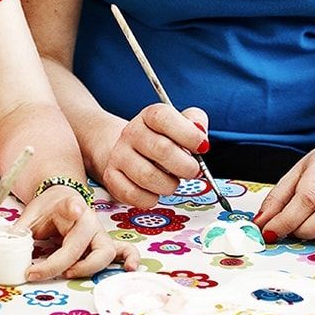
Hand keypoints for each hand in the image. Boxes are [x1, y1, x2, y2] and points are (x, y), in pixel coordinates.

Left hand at [17, 186, 138, 280]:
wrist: (62, 197)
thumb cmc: (48, 208)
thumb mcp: (30, 214)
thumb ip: (21, 230)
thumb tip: (9, 244)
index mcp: (70, 205)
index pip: (71, 208)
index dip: (73, 210)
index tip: (75, 209)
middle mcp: (89, 219)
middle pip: (84, 244)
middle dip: (63, 261)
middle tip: (38, 270)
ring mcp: (99, 232)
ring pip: (105, 252)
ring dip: (88, 267)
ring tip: (68, 273)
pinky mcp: (105, 243)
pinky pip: (124, 251)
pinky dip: (129, 259)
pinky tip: (129, 269)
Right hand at [94, 104, 209, 208]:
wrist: (127, 149)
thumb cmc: (161, 139)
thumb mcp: (180, 124)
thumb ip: (195, 122)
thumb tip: (200, 132)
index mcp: (149, 116)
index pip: (165, 118)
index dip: (188, 134)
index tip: (202, 147)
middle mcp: (131, 133)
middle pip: (162, 149)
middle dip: (186, 166)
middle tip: (193, 171)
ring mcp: (119, 155)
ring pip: (148, 176)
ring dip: (169, 185)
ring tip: (173, 182)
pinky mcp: (112, 177)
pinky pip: (134, 194)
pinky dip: (151, 199)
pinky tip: (155, 192)